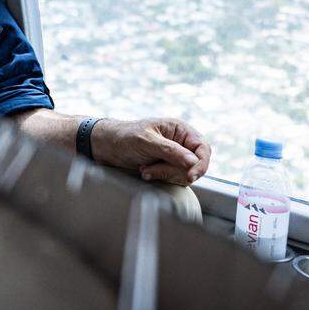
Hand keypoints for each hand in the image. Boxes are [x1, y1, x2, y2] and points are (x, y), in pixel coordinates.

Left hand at [90, 117, 211, 185]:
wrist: (105, 147)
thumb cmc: (125, 137)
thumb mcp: (148, 142)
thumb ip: (172, 152)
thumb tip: (193, 162)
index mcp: (180, 130)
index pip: (203, 148)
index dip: (201, 164)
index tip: (190, 176)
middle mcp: (180, 143)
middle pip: (194, 165)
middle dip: (173, 170)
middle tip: (152, 167)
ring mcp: (174, 157)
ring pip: (183, 175)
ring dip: (163, 174)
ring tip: (145, 168)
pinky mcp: (166, 168)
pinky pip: (172, 180)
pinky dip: (159, 177)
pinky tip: (145, 172)